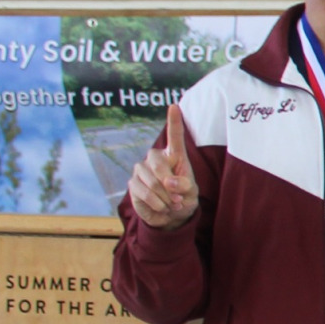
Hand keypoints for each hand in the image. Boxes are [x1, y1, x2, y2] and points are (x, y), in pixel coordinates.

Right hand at [128, 104, 199, 229]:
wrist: (169, 217)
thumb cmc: (183, 199)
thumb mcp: (191, 193)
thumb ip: (185, 185)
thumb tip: (169, 182)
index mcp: (175, 156)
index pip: (174, 136)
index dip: (174, 122)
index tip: (174, 106)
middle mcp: (156, 159)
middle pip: (158, 164)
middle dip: (169, 184)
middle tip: (178, 199)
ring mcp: (142, 169)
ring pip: (151, 181)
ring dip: (165, 198)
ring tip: (172, 204)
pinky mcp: (133, 183)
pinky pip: (143, 193)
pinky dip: (156, 203)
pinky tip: (161, 207)